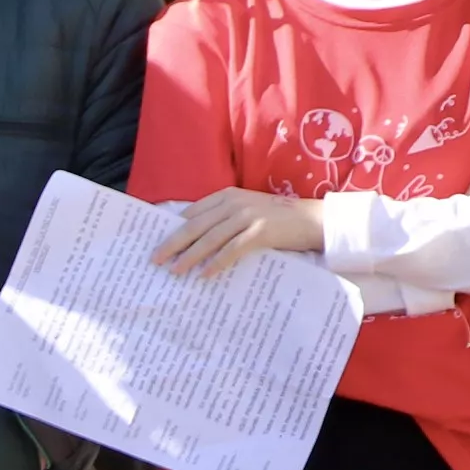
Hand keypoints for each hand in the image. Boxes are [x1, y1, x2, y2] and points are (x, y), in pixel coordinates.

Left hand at [153, 186, 325, 280]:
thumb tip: (194, 239)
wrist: (314, 220)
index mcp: (226, 196)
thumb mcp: (246, 212)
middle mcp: (232, 203)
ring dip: (190, 256)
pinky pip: (232, 249)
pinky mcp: (260, 231)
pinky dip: (217, 262)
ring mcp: (247, 216)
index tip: (156, 243)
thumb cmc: (278, 219)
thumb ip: (223, 219)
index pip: (191, 213)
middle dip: (172, 243)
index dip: (172, 229)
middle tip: (155, 259)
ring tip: (175, 271)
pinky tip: (205, 274)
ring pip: (209, 238)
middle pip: (194, 225)